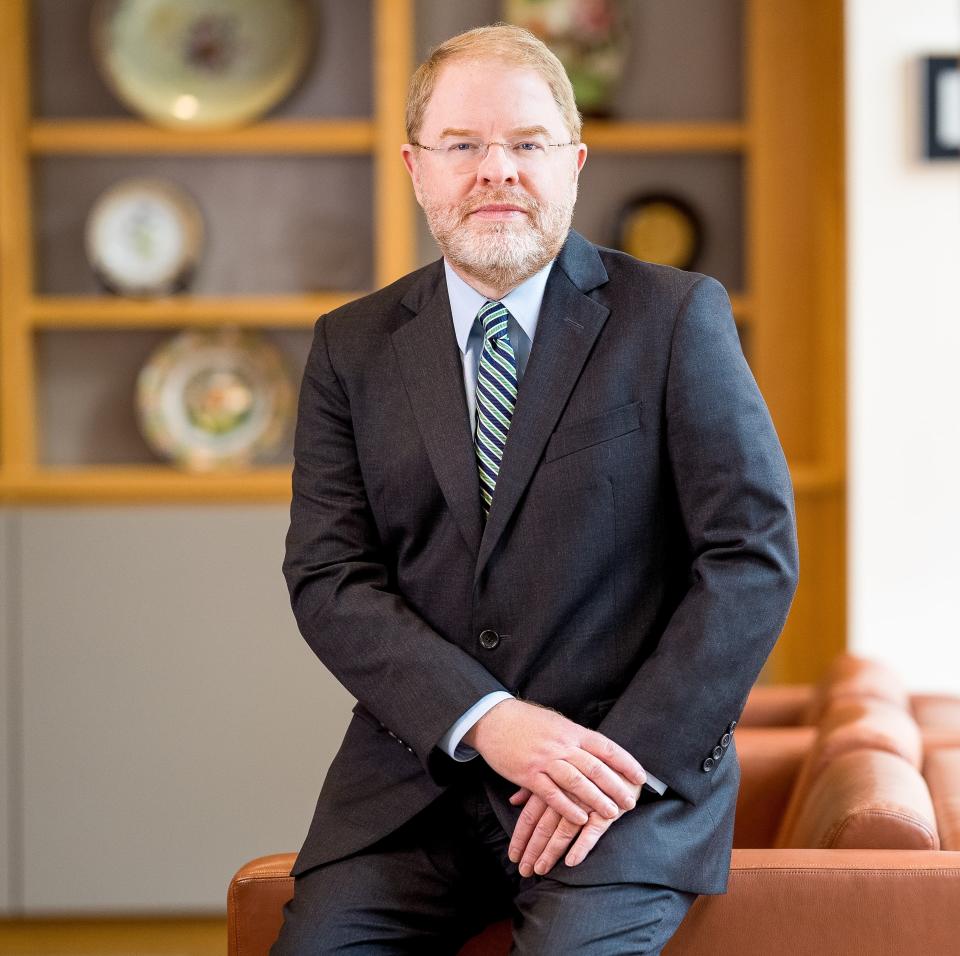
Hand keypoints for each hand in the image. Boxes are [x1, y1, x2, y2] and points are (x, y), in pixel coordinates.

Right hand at [463, 698, 645, 826]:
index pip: (605, 747)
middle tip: (630, 803)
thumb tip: (596, 750)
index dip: (625, 762)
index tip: (640, 776)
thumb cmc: (526, 721)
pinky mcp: (528, 774)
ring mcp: (545, 760)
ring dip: (596, 800)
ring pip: (577, 782)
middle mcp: (562, 745)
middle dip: (616, 786)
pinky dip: (568, 807)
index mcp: (571, 731)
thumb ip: (574, 737)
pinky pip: (552, 794)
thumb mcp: (555, 723)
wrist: (493, 719)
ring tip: (612, 814)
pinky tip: (580, 819)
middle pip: (595, 767)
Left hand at [506, 778, 642, 876]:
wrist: (622, 761)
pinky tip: (571, 862)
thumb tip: (513, 800)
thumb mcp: (558, 771)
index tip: (513, 856)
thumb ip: (534, 786)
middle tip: (523, 870)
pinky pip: (592, 831)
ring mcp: (586, 802)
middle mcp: (565, 794)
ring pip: (563, 830)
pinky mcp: (606, 809)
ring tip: (541, 870)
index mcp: (551, 784)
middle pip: (543, 826)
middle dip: (532, 850)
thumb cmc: (585, 767)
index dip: (521, 837)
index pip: (530, 815)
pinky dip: (581, 846)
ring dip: (551, 852)